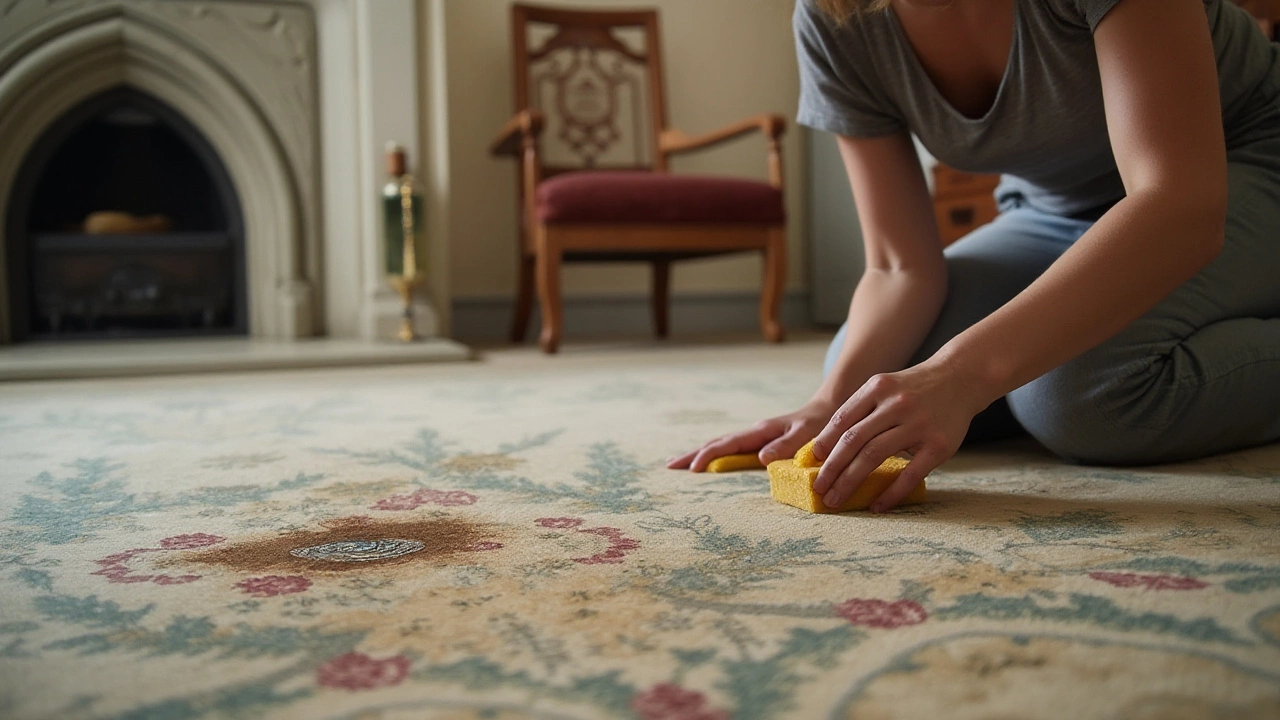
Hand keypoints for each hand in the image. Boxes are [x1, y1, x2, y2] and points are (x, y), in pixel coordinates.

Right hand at [667, 399, 837, 471]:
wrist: (827, 410)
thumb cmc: (820, 425)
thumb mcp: (807, 435)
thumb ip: (786, 446)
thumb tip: (761, 459)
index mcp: (761, 432)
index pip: (728, 444)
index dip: (709, 456)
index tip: (693, 469)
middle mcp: (753, 434)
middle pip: (717, 443)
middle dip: (692, 454)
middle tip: (669, 467)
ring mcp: (754, 438)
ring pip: (721, 445)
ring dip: (699, 454)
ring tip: (678, 464)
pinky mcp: (759, 443)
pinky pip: (731, 449)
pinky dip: (714, 455)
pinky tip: (706, 462)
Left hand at [810, 359, 989, 511]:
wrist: (961, 378)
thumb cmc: (914, 388)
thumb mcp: (885, 386)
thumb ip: (860, 409)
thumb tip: (826, 446)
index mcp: (878, 388)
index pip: (842, 419)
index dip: (824, 442)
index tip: (811, 461)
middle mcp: (896, 404)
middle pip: (853, 440)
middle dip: (831, 468)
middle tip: (818, 488)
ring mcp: (918, 425)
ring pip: (874, 456)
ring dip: (850, 481)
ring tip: (835, 499)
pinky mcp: (938, 446)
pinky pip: (909, 474)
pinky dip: (890, 493)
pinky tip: (876, 506)